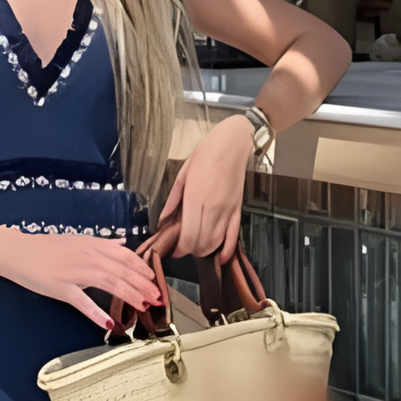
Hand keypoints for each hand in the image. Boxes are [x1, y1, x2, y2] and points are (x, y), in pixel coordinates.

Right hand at [0, 227, 159, 328]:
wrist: (18, 252)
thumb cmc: (46, 249)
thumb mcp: (77, 240)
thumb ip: (101, 244)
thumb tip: (120, 244)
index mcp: (93, 245)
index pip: (125, 256)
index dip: (143, 269)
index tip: (155, 281)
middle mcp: (88, 256)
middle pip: (122, 271)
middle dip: (143, 285)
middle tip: (158, 298)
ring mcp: (75, 272)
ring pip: (109, 283)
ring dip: (129, 296)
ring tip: (144, 307)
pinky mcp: (61, 288)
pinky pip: (83, 302)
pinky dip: (97, 312)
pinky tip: (110, 322)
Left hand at [158, 113, 252, 258]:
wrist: (233, 142)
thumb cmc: (206, 153)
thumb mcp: (182, 174)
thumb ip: (172, 201)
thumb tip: (162, 222)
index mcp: (195, 199)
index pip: (188, 237)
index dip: (179, 249)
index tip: (173, 249)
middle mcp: (212, 208)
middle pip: (201, 244)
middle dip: (189, 250)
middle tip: (182, 247)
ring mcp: (227, 210)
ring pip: (216, 243)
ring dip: (205, 251)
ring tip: (196, 248)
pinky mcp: (238, 209)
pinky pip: (234, 236)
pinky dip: (227, 250)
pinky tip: (220, 257)